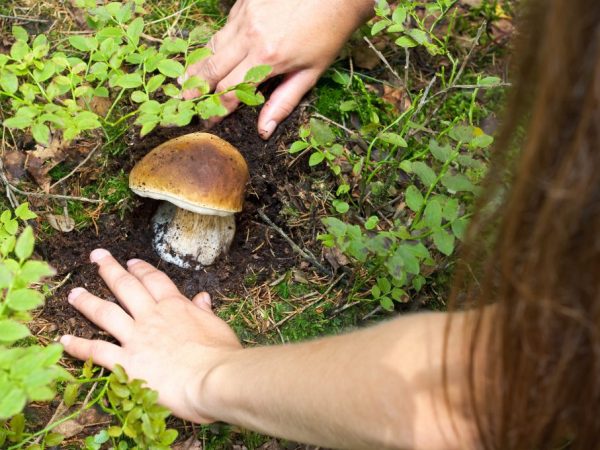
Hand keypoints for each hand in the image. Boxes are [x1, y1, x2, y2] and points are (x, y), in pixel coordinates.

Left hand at [60, 249, 240, 422]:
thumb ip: (205, 312)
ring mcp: (136, 337)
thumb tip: (203, 298)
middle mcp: (152, 316)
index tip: (130, 262)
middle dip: (109, 269)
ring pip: (106, 312)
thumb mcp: (217, 327)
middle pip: (126, 286)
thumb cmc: (221, 355)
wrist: (213, 377)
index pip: (154, 280)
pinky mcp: (126, 362)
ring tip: (74, 293)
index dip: (140, 269)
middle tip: (96, 256)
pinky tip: (63, 341)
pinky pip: (96, 350)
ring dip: (87, 301)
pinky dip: (78, 346)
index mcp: (176, 306)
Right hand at [183, 0, 373, 138]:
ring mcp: (244, 16)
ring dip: (197, 65)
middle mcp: (250, 37)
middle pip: (211, 68)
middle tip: (181, 102)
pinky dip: (213, 44)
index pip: (230, 91)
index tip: (209, 120)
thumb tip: (264, 130)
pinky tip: (208, 56)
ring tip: (182, 81)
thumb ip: (284, 102)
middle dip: (195, 88)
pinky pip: (223, 29)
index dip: (217, 108)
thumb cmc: (328, 34)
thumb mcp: (311, 74)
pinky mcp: (243, 3)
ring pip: (212, 46)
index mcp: (268, 58)